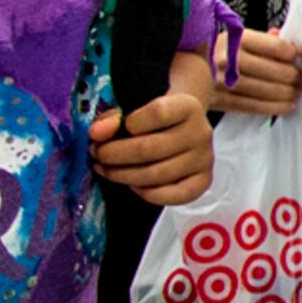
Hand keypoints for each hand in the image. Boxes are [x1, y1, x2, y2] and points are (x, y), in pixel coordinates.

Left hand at [90, 89, 212, 205]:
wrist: (182, 129)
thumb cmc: (152, 121)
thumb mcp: (133, 110)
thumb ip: (111, 118)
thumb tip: (97, 133)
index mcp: (187, 106)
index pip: (158, 113)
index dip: (129, 123)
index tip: (112, 129)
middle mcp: (201, 132)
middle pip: (151, 148)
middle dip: (113, 154)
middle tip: (97, 155)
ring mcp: (204, 158)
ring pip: (156, 174)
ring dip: (122, 175)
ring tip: (106, 170)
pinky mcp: (203, 181)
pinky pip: (173, 196)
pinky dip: (147, 194)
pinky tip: (133, 185)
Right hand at [216, 26, 301, 116]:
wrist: (183, 71)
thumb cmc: (218, 52)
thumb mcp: (237, 38)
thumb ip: (264, 40)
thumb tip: (291, 42)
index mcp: (236, 39)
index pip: (277, 47)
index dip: (294, 55)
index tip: (299, 59)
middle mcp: (229, 59)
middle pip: (277, 71)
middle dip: (295, 78)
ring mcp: (223, 81)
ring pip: (268, 90)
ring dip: (289, 94)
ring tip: (297, 93)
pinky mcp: (220, 100)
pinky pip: (254, 106)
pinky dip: (275, 107)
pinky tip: (288, 106)